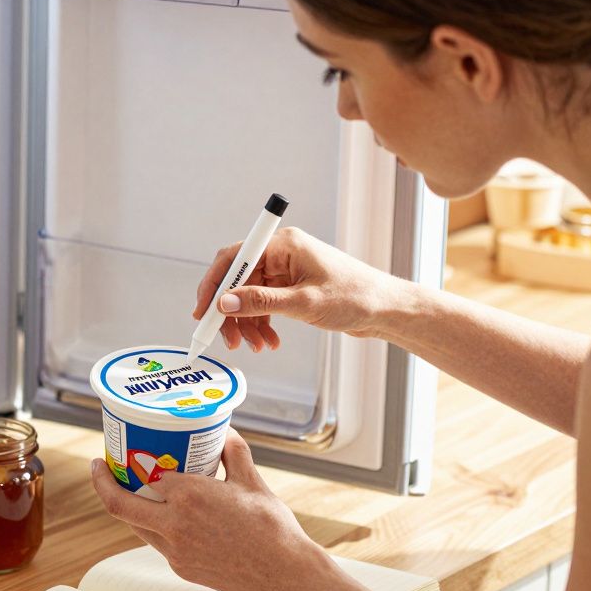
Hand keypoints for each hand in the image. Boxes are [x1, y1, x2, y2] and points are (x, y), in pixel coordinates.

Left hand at [89, 429, 325, 590]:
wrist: (285, 574)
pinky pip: (157, 543)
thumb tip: (224, 431)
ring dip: (128, 506)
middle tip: (99, 467)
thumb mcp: (252, 480)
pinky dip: (154, 526)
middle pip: (119, 504)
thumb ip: (233, 452)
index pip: (147, 473)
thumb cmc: (272, 527)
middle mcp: (174, 524)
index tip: (127, 451)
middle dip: (102, 483)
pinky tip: (164, 516)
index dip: (134, 460)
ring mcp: (175, 551)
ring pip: (136, 525)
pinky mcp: (181, 569)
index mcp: (189, 496)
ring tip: (129, 489)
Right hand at [193, 226, 410, 351]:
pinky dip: (262, 323)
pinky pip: (264, 304)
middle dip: (231, 311)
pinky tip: (269, 341)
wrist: (386, 309)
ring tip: (257, 346)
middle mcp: (281, 254)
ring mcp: (286, 271)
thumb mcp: (304, 303)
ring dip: (247, 323)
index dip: (214, 284)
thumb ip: (261, 302)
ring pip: (249, 296)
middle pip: (238, 280)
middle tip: (228, 339)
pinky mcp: (292, 287)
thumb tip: (225, 302)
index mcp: (283, 245)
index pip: (234, 258)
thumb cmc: (355, 297)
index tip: (203, 311)